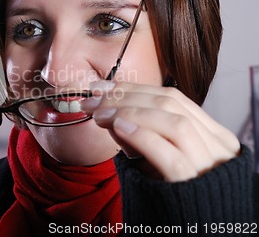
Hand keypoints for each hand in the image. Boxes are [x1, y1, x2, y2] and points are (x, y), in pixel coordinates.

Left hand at [81, 81, 240, 181]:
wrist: (187, 230)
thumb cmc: (170, 192)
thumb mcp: (157, 157)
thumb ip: (139, 133)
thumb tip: (107, 110)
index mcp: (212, 134)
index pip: (172, 97)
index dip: (133, 88)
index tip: (100, 87)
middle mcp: (217, 145)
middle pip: (170, 104)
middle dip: (125, 97)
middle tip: (92, 100)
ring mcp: (210, 165)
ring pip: (173, 123)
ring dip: (130, 112)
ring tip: (99, 115)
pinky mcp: (193, 187)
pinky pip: (171, 156)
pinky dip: (143, 136)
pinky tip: (119, 127)